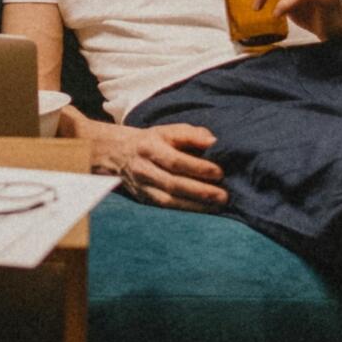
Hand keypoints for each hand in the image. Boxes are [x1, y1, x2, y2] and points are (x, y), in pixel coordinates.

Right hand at [80, 116, 228, 211]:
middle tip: (223, 195)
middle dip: (200, 191)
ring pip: (168, 200)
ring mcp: (141, 186)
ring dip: (195, 205)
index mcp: (150, 147)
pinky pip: (165, 207)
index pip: (175, 160)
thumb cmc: (152, 141)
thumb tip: (214, 142)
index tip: (219, 172)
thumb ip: (191, 134)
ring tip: (217, 206)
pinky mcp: (143, 199)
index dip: (197, 168)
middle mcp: (143, 168)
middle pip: (172, 183)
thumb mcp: (168, 130)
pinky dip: (185, 210)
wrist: (117, 153)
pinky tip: (204, 210)